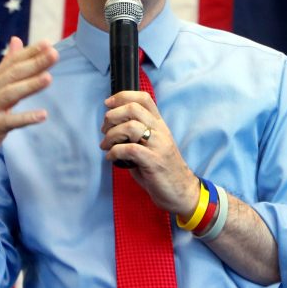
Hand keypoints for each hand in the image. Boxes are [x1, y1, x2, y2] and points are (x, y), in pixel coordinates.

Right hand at [0, 37, 58, 164]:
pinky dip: (26, 118)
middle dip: (34, 63)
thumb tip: (17, 39)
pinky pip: (10, 122)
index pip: (13, 62)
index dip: (29, 53)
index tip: (47, 43)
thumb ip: (7, 64)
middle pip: (14, 74)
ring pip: (11, 94)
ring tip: (49, 78)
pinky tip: (43, 115)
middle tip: (54, 53)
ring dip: (30, 85)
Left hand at [100, 91, 199, 215]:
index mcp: (159, 125)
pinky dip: (115, 152)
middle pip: (134, 108)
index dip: (123, 96)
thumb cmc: (162, 170)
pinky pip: (130, 149)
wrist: (181, 191)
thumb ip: (135, 136)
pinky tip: (111, 157)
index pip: (144, 98)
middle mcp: (160, 131)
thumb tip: (111, 130)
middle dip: (112, 116)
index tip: (108, 103)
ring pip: (131, 126)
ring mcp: (158, 146)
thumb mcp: (151, 146)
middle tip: (105, 129)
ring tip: (106, 145)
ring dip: (112, 135)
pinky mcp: (154, 162)